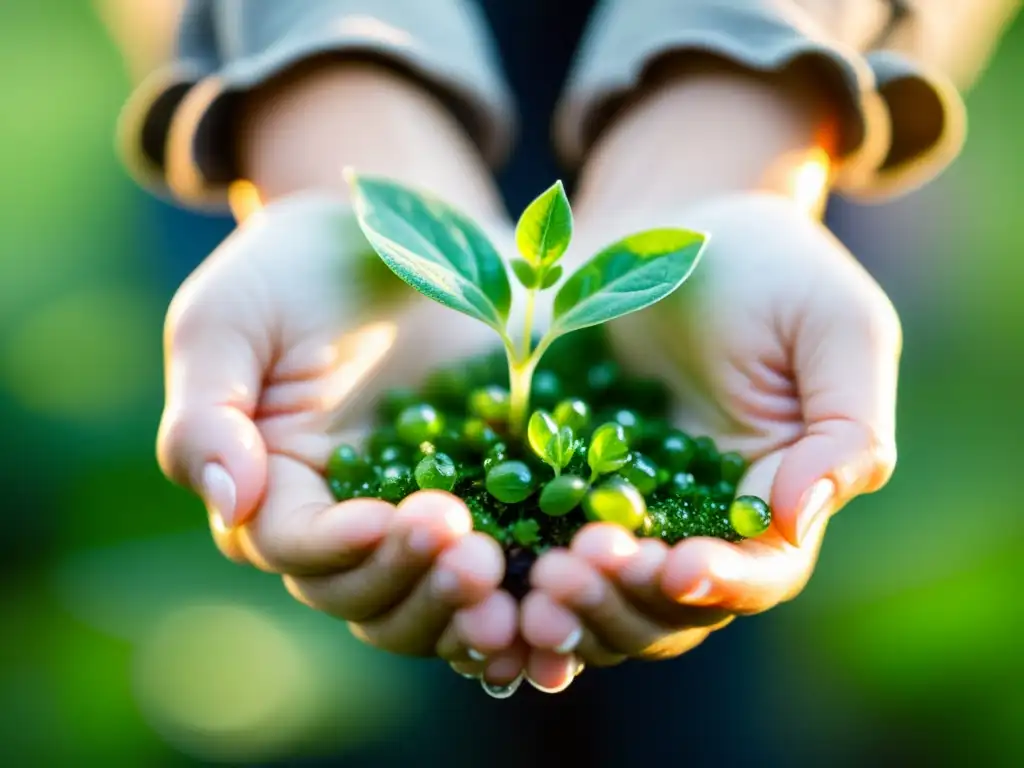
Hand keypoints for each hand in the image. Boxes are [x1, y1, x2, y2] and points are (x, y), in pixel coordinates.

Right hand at [157, 192, 520, 674]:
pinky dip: (526, 593)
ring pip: (432, 600)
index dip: (339, 547)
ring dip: (469, 607)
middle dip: (415, 582)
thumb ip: (208, 412)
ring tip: (512, 578)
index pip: (296, 545)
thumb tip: (229, 500)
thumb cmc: (294, 266)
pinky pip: (507, 565)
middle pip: (366, 594)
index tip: (388, 519)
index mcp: (276, 488)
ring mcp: (422, 514)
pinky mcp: (489, 496)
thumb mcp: (230, 318)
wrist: (393, 223)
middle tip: (471, 552)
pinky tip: (560, 587)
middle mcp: (346, 520)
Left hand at [521, 192, 900, 675]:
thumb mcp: (835, 327)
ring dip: (571, 603)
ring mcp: (628, 509)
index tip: (675, 569)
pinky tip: (487, 562)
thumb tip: (796, 518)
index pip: (763, 572)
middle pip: (671, 605)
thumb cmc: (770, 267)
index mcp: (777, 496)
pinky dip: (520, 567)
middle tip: (571, 575)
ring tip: (530, 581)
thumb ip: (845, 427)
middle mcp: (703, 522)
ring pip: (604, 594)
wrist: (670, 225)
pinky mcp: (563, 485)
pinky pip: (541, 542)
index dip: (723, 584)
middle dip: (624, 602)